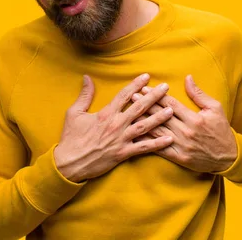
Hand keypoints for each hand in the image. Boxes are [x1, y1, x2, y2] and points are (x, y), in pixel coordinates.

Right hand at [54, 74, 174, 182]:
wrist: (69, 163)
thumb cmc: (71, 138)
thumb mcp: (74, 113)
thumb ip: (84, 95)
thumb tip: (87, 77)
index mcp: (105, 113)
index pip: (124, 95)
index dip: (136, 84)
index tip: (147, 77)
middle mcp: (116, 124)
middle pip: (139, 107)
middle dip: (154, 96)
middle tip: (166, 87)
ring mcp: (121, 139)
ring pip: (144, 126)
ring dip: (159, 117)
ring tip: (172, 110)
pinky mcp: (123, 153)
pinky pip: (143, 148)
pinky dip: (157, 144)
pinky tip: (169, 139)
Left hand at [132, 75, 236, 172]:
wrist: (228, 157)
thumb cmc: (221, 130)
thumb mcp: (215, 108)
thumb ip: (199, 94)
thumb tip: (187, 77)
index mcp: (195, 118)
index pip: (170, 104)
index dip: (156, 95)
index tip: (144, 88)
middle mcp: (187, 132)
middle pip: (161, 116)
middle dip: (145, 105)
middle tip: (132, 97)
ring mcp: (182, 146)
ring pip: (157, 131)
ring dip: (143, 121)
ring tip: (130, 113)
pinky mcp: (179, 157)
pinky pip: (160, 148)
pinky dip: (147, 141)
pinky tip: (137, 135)